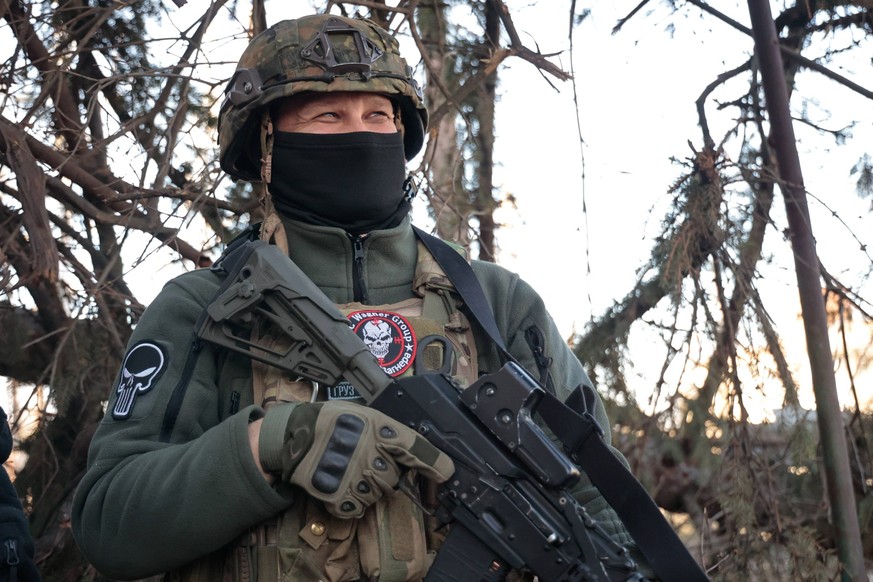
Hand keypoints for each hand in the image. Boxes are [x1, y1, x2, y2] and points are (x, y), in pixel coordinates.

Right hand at [280, 401, 453, 517]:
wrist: (294, 435)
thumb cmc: (330, 421)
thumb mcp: (364, 414)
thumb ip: (389, 431)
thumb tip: (415, 451)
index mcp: (379, 428)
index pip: (415, 447)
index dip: (435, 463)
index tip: (446, 473)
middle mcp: (370, 453)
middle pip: (394, 477)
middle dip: (383, 473)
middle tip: (364, 461)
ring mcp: (355, 476)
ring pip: (376, 494)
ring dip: (366, 487)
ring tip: (347, 469)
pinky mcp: (339, 495)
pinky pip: (358, 507)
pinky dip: (351, 500)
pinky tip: (340, 483)